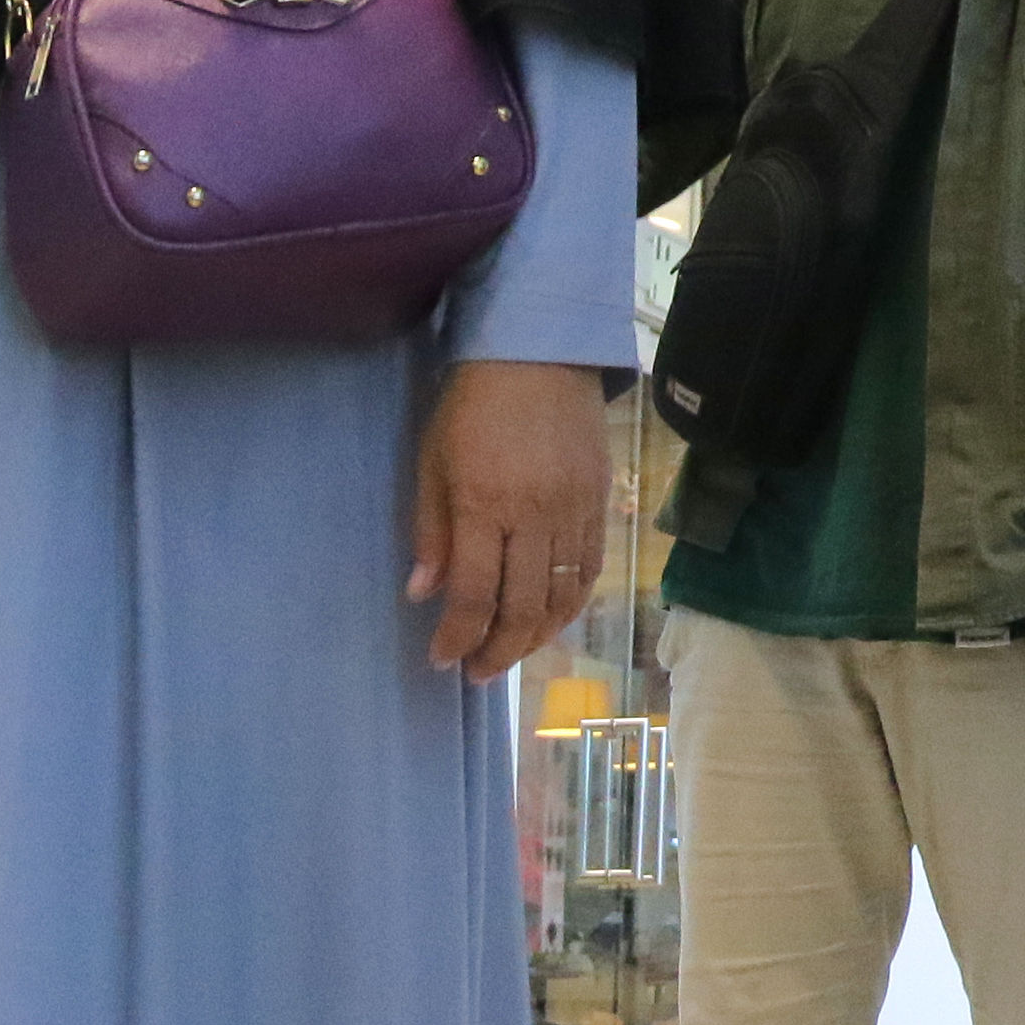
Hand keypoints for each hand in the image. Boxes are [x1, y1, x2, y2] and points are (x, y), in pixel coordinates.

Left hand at [410, 361, 611, 687]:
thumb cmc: (472, 405)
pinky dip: (570, 606)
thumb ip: (431, 531)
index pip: (472, 592)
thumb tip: (423, 593)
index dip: (457, 636)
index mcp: (485, 504)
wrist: (540, 351)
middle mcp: (535, 514)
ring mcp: (574, 510)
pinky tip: (550, 622)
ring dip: (535, 638)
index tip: (442, 660)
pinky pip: (589, 570)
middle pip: (521, 607)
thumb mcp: (433, 462)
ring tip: (510, 654)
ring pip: (561, 597)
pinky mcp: (601, 502)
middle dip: (497, 650)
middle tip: (477, 672)